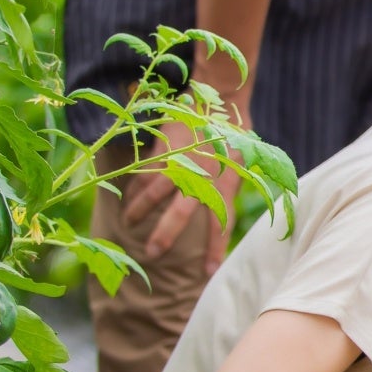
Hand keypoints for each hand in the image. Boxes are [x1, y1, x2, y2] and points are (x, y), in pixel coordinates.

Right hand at [121, 118, 241, 274]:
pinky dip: (137, 187)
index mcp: (224, 181)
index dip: (214, 247)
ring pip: (154, 192)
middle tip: (152, 255)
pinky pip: (147, 173)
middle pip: (181, 212)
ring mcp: (180, 161)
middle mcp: (201, 175)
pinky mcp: (164, 149)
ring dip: (140, 210)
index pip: (220, 221)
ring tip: (129, 224)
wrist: (218, 98)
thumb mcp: (242, 162)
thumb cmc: (235, 133)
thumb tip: (222, 210)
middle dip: (166, 235)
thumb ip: (230, 186)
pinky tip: (128, 198)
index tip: (207, 272)